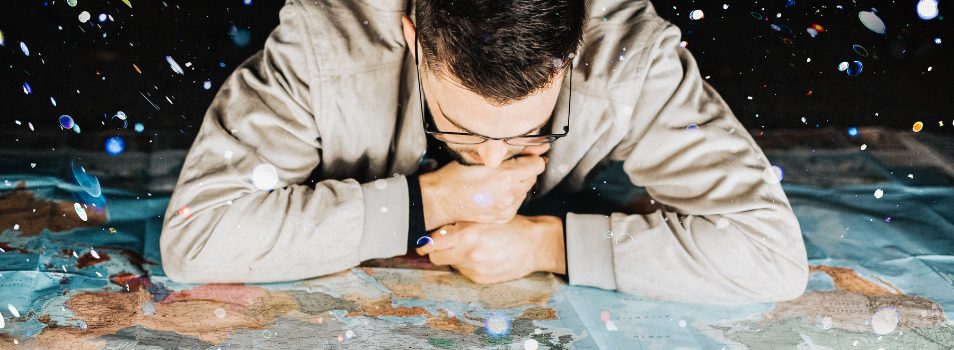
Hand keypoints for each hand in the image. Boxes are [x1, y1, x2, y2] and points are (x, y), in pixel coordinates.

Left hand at [416, 215, 565, 283]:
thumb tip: (436, 230)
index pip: (432, 245)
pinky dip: (467, 264)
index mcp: (468, 235)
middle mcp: (469, 254)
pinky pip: (464, 271)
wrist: (535, 246)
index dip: (424, 244)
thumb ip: (460, 224)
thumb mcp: (485, 218)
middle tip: (446, 242)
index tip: (422, 243)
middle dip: (438, 250)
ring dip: (454, 256)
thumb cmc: (511, 226)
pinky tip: (482, 255)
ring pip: (451, 264)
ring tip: (472, 246)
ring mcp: (475, 269)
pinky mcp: (481, 279)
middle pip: (436, 258)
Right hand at [419, 154, 546, 229]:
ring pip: (525, 190)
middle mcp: (510, 194)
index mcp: (505, 175)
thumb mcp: (480, 157)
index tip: (520, 157)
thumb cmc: (456, 175)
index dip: (529, 158)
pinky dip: (511, 196)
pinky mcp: (504, 217)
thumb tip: (536, 148)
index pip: (537, 164)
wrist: (441, 200)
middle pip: (532, 177)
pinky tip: (495, 193)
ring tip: (497, 182)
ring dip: (517, 184)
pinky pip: (517, 202)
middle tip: (505, 168)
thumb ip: (508, 152)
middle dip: (523, 171)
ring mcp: (507, 208)